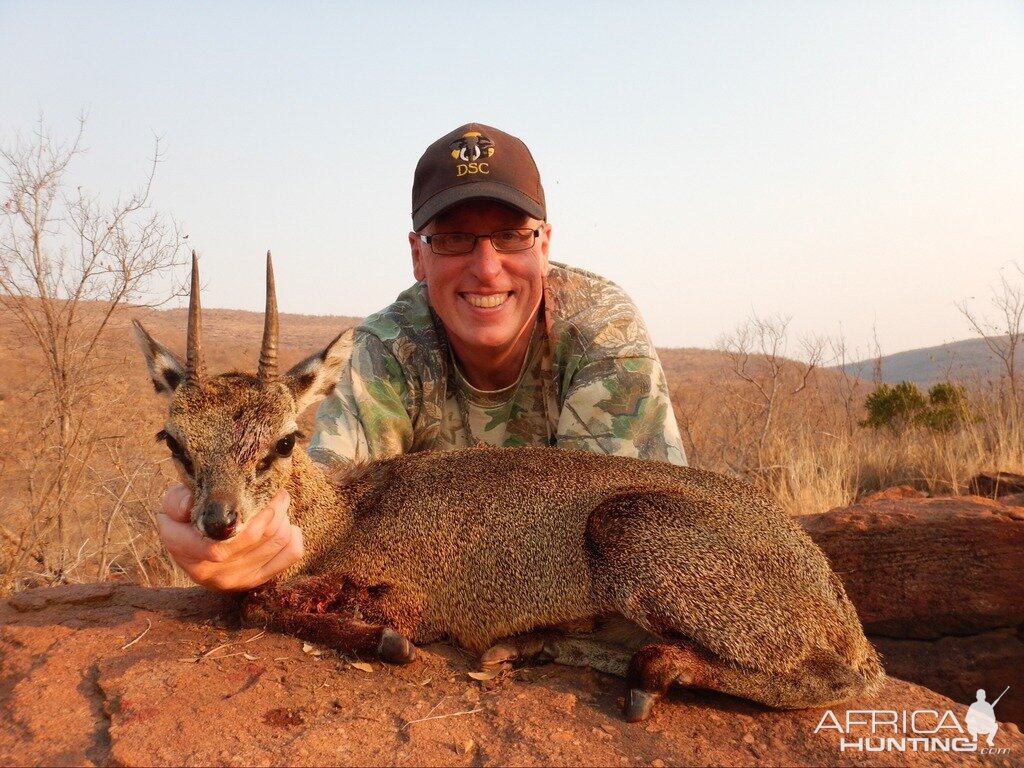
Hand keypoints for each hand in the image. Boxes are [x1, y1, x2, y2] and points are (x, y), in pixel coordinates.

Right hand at [157, 485, 303, 590]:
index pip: (222, 541)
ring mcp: (235, 579)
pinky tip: (286, 525)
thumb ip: (177, 501)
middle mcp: (211, 571)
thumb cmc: (183, 520)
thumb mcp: (171, 506)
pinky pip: (289, 556)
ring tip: (278, 505)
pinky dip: (294, 537)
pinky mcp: (254, 581)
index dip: (250, 514)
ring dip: (283, 518)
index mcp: (186, 550)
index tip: (262, 490)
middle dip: (272, 508)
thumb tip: (189, 504)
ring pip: (275, 542)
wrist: (189, 548)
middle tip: (276, 492)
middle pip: (255, 536)